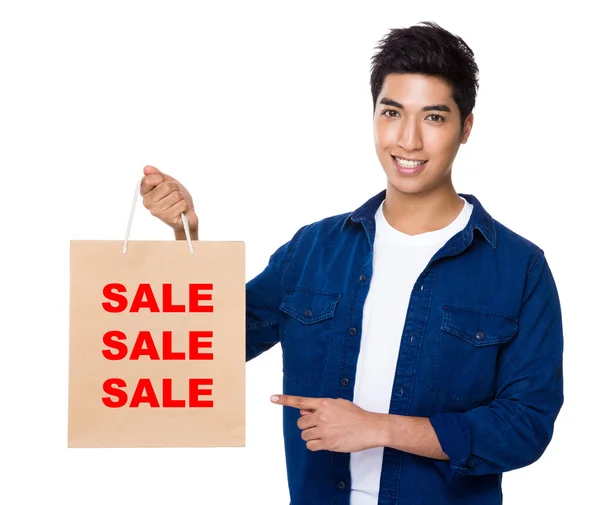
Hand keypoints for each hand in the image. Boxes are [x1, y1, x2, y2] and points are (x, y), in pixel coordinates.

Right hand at [140, 165, 198, 237]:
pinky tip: (181, 209)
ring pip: (176, 195)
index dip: (161, 178)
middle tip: (174, 194)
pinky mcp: (168, 218)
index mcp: (145, 193)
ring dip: (181, 197)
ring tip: (177, 202)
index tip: (164, 183)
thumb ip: (157, 174)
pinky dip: (185, 205)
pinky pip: (182, 204)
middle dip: (175, 188)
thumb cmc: (175, 197)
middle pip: (166, 186)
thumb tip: (147, 168)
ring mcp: (157, 212)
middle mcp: (148, 203)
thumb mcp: (167, 181)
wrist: (186, 213)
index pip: (148, 179)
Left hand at [270, 394, 386, 452]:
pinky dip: (315, 445)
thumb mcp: (338, 404)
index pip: (300, 401)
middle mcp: (321, 416)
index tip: (272, 398)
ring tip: (324, 434)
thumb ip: (320, 406)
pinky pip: (311, 445)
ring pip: (304, 435)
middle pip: (300, 423)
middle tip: (318, 426)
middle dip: (307, 425)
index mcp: (324, 403)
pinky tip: (324, 441)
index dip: (284, 400)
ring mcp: (324, 430)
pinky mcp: (327, 443)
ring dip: (311, 435)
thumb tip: (305, 410)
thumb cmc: (356, 415)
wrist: (369, 428)